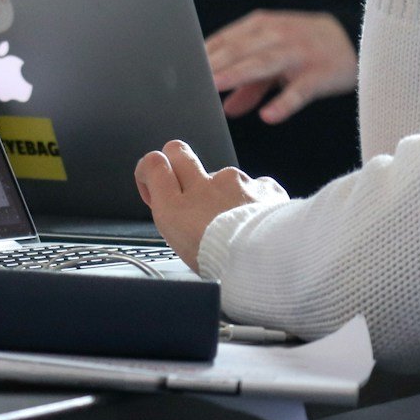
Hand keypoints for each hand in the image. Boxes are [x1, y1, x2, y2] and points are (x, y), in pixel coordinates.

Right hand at [134, 140, 287, 269]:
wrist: (269, 265)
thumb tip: (178, 208)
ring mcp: (234, 183)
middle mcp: (203, 188)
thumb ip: (177, 220)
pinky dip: (253, 200)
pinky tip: (257, 222)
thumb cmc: (227, 268)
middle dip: (176, 161)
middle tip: (184, 185)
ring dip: (224, 193)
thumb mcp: (182, 251)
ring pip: (221, 176)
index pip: (152, 164)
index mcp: (177, 209)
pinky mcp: (261, 186)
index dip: (150, 172)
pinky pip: (253, 185)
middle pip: (178, 151)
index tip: (155, 184)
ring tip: (236, 227)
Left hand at [206, 10, 355, 122]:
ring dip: (238, 74)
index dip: (204, 53)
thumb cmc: (305, 49)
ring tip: (215, 86)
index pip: (226, 39)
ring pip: (264, 63)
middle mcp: (278, 35)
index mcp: (262, 26)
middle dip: (215, 63)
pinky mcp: (320, 74)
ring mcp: (299, 53)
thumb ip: (251, 84)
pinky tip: (268, 116)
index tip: (182, 70)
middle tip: (191, 79)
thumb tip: (226, 108)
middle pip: (241, 49)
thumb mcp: (275, 59)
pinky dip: (284, 102)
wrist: (354, 39)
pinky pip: (300, 90)